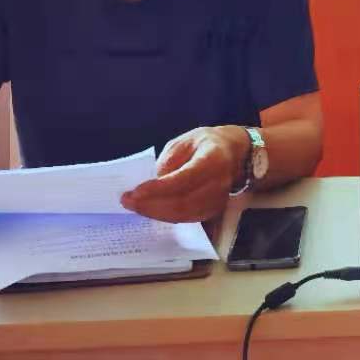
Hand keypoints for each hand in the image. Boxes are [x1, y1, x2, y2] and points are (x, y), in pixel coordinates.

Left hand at [121, 127, 247, 223]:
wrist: (233, 152)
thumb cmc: (205, 143)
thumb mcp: (184, 141)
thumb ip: (168, 161)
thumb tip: (152, 183)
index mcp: (213, 159)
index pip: (184, 179)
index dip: (158, 189)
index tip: (134, 192)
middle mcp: (219, 183)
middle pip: (182, 202)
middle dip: (151, 205)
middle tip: (127, 201)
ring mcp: (218, 200)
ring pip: (183, 215)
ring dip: (155, 213)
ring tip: (135, 206)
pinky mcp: (213, 210)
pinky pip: (186, 218)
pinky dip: (165, 216)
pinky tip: (151, 209)